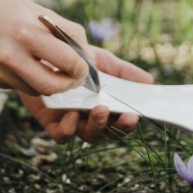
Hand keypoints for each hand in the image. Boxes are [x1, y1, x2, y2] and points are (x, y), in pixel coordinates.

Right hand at [0, 0, 101, 95]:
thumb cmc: (7, 10)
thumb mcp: (41, 12)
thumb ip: (68, 33)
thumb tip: (89, 56)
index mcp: (27, 33)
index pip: (67, 61)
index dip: (81, 68)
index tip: (83, 66)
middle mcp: (10, 55)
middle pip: (52, 86)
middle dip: (68, 84)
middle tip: (73, 77)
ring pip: (37, 91)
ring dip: (50, 84)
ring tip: (52, 68)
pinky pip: (21, 87)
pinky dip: (31, 80)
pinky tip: (28, 65)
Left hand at [19, 47, 153, 143]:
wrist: (42, 56)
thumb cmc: (75, 60)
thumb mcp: (101, 61)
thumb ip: (123, 71)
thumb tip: (149, 80)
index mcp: (107, 105)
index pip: (122, 121)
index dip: (129, 122)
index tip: (136, 115)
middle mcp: (91, 118)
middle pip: (109, 132)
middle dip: (117, 126)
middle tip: (121, 115)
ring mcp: (73, 122)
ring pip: (88, 135)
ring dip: (96, 125)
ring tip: (98, 109)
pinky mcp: (52, 123)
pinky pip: (62, 135)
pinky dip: (68, 128)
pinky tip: (71, 114)